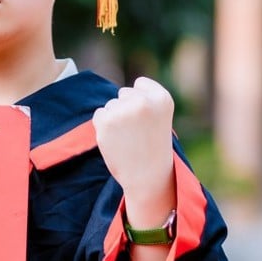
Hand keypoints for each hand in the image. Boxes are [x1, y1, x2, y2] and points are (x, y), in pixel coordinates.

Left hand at [93, 77, 175, 223]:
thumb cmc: (153, 145)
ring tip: (129, 138)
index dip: (141, 102)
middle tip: (138, 133)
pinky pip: (99, 114)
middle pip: (123, 93)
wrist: (146, 176)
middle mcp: (143, 101)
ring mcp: (123, 111)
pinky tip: (116, 140)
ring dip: (115, 119)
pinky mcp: (106, 121)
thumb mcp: (159, 116)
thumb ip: (144, 97)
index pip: (140, 84)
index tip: (149, 120)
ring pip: (111, 105)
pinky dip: (104, 126)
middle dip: (127, 110)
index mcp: (162, 98)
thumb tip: (119, 91)